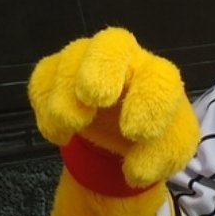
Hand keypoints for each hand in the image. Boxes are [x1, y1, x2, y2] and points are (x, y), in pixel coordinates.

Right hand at [28, 28, 198, 188]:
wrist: (126, 130)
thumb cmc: (152, 129)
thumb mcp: (170, 148)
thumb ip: (160, 157)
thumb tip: (136, 172)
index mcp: (158, 76)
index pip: (159, 77)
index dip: (147, 101)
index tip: (136, 133)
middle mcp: (125, 59)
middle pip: (113, 43)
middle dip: (101, 67)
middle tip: (96, 97)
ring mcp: (88, 61)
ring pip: (72, 59)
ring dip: (66, 93)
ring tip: (73, 125)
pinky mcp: (57, 73)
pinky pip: (44, 77)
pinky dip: (46, 104)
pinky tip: (59, 132)